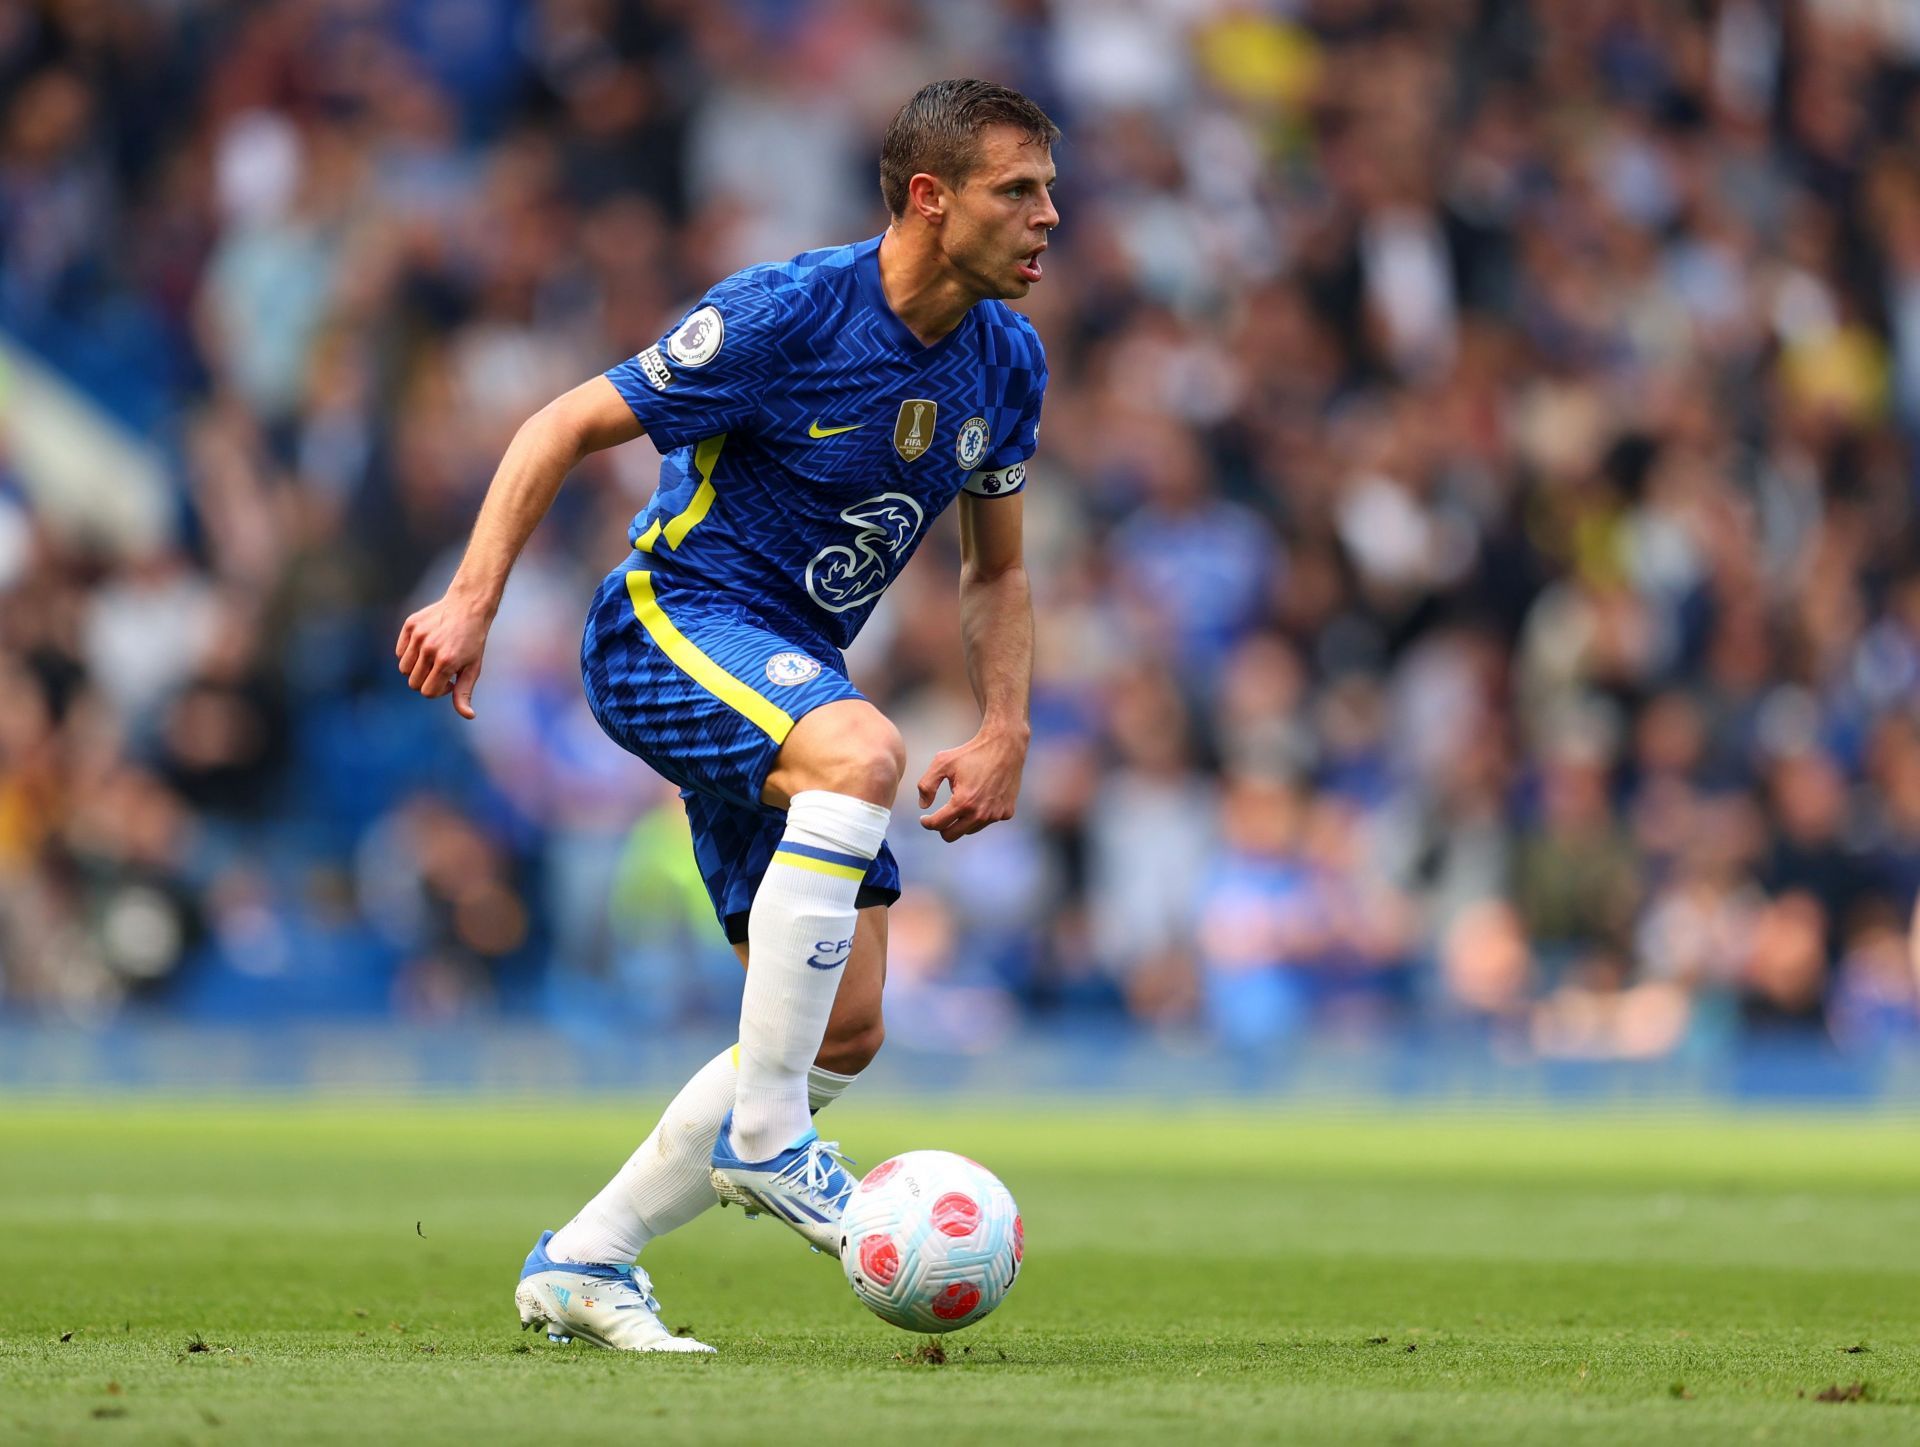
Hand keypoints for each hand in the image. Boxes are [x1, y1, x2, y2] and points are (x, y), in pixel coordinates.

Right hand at [395, 592, 490, 718]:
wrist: (468, 606)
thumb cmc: (473, 640)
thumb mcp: (473, 667)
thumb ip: (465, 693)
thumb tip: (468, 715)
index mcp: (446, 662)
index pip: (427, 692)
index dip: (439, 691)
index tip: (450, 680)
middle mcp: (429, 649)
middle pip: (413, 683)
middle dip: (426, 681)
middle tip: (442, 670)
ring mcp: (418, 636)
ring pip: (403, 669)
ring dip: (416, 669)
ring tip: (432, 660)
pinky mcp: (410, 625)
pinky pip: (399, 652)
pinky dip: (409, 655)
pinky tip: (425, 647)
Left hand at [916, 726, 1028, 841]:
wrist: (1005, 746)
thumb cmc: (971, 753)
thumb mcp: (942, 762)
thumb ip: (927, 785)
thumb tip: (923, 806)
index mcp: (962, 802)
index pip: (937, 825)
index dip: (926, 823)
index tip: (924, 819)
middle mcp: (980, 813)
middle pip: (951, 836)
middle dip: (941, 828)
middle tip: (938, 818)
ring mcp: (995, 815)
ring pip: (969, 830)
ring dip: (961, 821)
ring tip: (961, 802)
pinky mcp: (1006, 813)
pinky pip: (986, 821)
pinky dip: (979, 815)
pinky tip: (980, 798)